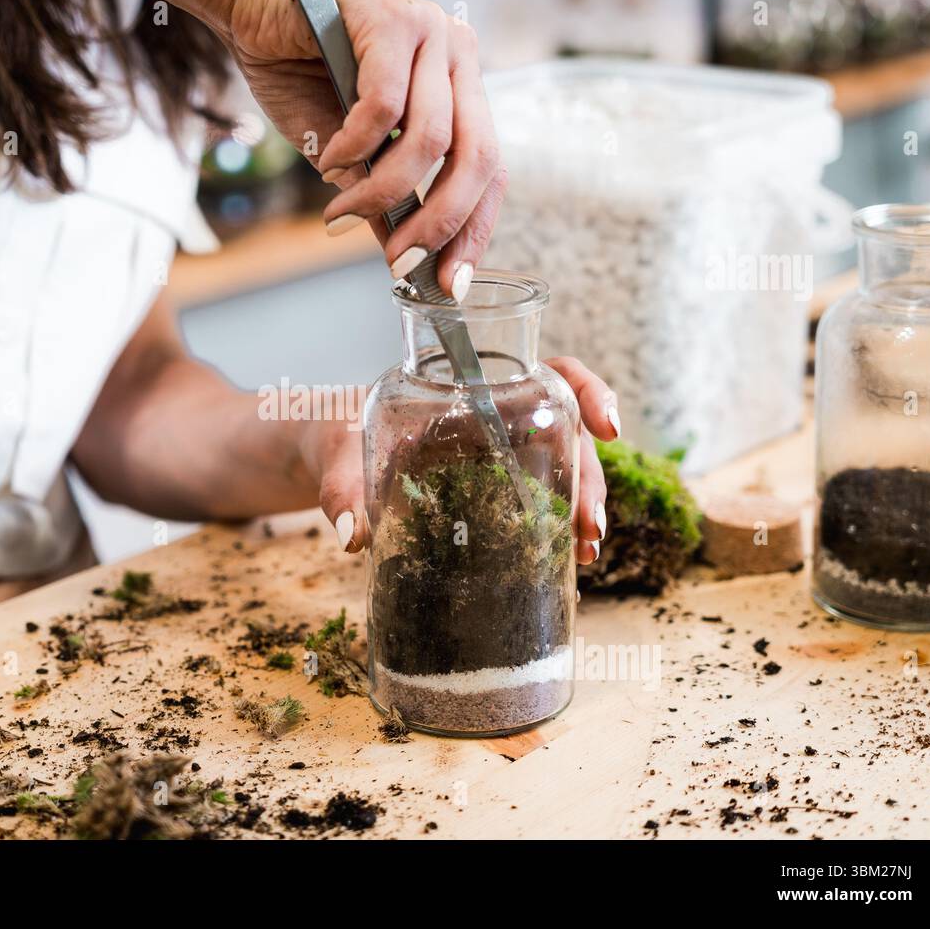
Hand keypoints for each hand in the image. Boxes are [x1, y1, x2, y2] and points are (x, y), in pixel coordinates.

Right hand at [224, 0, 505, 299]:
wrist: (252, 10)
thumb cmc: (300, 72)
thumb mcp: (350, 152)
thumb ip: (383, 194)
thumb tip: (405, 258)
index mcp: (461, 87)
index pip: (491, 168)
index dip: (475, 230)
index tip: (452, 283)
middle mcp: (458, 56)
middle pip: (478, 158)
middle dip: (440, 223)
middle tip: (400, 261)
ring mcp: (431, 32)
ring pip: (430, 139)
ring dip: (381, 193)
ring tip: (341, 214)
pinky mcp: (391, 18)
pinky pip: (384, 106)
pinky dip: (355, 147)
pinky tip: (330, 160)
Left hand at [305, 358, 619, 564]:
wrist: (322, 459)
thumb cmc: (333, 437)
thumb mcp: (336, 454)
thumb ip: (342, 489)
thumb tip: (351, 536)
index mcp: (469, 386)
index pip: (548, 370)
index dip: (588, 390)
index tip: (607, 425)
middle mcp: (492, 414)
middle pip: (565, 430)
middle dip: (589, 476)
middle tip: (590, 528)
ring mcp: (495, 453)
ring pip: (560, 467)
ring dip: (581, 505)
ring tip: (585, 551)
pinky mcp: (489, 489)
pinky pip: (537, 498)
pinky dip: (557, 525)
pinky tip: (568, 558)